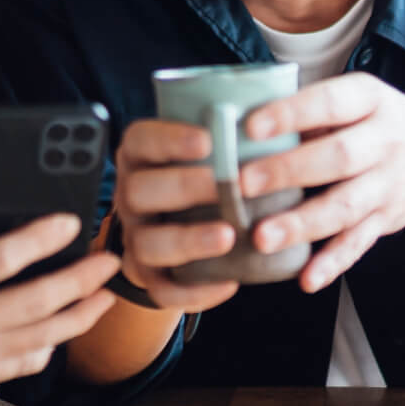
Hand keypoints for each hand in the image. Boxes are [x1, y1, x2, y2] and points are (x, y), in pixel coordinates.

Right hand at [0, 214, 119, 394]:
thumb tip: (11, 249)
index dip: (39, 239)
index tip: (71, 222)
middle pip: (35, 301)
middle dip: (79, 280)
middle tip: (109, 261)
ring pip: (41, 337)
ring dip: (78, 315)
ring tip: (104, 295)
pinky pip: (24, 362)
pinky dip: (50, 343)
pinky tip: (66, 326)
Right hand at [112, 119, 240, 314]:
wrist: (178, 225)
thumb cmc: (203, 176)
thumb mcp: (205, 150)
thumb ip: (225, 135)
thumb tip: (274, 113)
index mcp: (141, 156)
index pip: (141, 140)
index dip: (169, 139)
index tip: (208, 140)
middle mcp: (131, 195)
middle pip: (138, 190)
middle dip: (182, 187)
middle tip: (225, 187)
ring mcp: (136, 237)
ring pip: (147, 243)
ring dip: (188, 240)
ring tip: (228, 236)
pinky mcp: (149, 275)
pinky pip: (162, 291)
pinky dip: (194, 292)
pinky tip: (229, 283)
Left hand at [239, 73, 404, 292]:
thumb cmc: (375, 122)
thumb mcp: (355, 99)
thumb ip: (309, 108)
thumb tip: (239, 120)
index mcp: (370, 99)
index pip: (329, 103)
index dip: (291, 114)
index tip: (251, 127)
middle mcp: (386, 141)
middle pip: (338, 157)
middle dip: (289, 171)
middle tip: (244, 183)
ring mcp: (389, 184)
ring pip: (345, 206)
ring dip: (302, 224)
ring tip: (262, 237)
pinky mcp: (387, 221)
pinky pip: (359, 243)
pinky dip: (333, 262)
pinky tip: (306, 278)